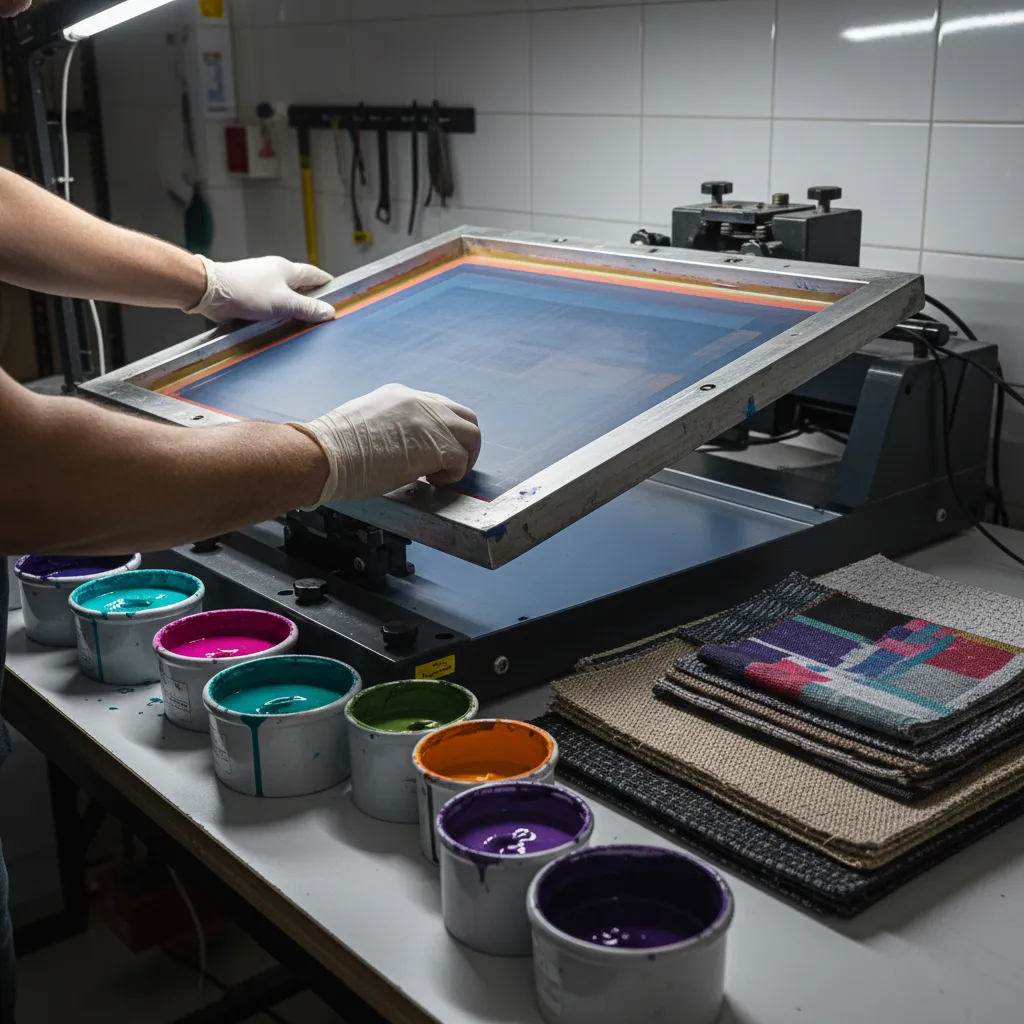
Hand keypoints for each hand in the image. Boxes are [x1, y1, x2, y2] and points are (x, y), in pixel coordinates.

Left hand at [186, 255, 335, 322]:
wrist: (212, 292)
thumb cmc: (248, 292)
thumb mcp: (284, 303)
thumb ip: (307, 308)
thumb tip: (329, 311)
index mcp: (286, 269)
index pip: (314, 274)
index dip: (326, 283)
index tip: (335, 291)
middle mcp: (274, 272)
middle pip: (299, 284)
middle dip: (309, 296)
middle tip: (319, 311)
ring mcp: (260, 281)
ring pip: (283, 293)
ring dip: (291, 305)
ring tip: (299, 320)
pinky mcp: (248, 292)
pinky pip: (268, 301)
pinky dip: (276, 310)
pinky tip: (276, 321)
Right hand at [289, 384, 480, 505]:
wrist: (326, 454)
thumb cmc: (334, 448)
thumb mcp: (365, 423)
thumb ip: (390, 428)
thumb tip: (401, 448)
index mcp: (401, 395)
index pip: (439, 407)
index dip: (441, 432)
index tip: (431, 451)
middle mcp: (421, 402)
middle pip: (464, 417)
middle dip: (461, 442)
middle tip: (446, 465)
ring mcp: (432, 422)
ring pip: (471, 435)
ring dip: (462, 458)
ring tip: (441, 475)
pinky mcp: (438, 446)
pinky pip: (462, 460)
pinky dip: (453, 474)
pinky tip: (432, 481)